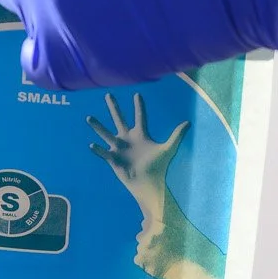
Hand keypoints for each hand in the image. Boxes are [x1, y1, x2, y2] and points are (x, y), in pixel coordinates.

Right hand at [87, 93, 184, 221]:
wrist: (149, 183)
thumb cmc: (158, 167)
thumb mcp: (168, 148)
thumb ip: (177, 135)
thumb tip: (188, 122)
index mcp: (141, 135)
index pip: (140, 117)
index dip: (139, 106)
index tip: (137, 94)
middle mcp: (128, 139)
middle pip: (119, 119)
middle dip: (114, 107)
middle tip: (108, 94)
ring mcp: (119, 148)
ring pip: (106, 134)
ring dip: (98, 126)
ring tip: (89, 117)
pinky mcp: (113, 159)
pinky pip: (104, 153)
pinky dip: (98, 149)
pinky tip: (91, 144)